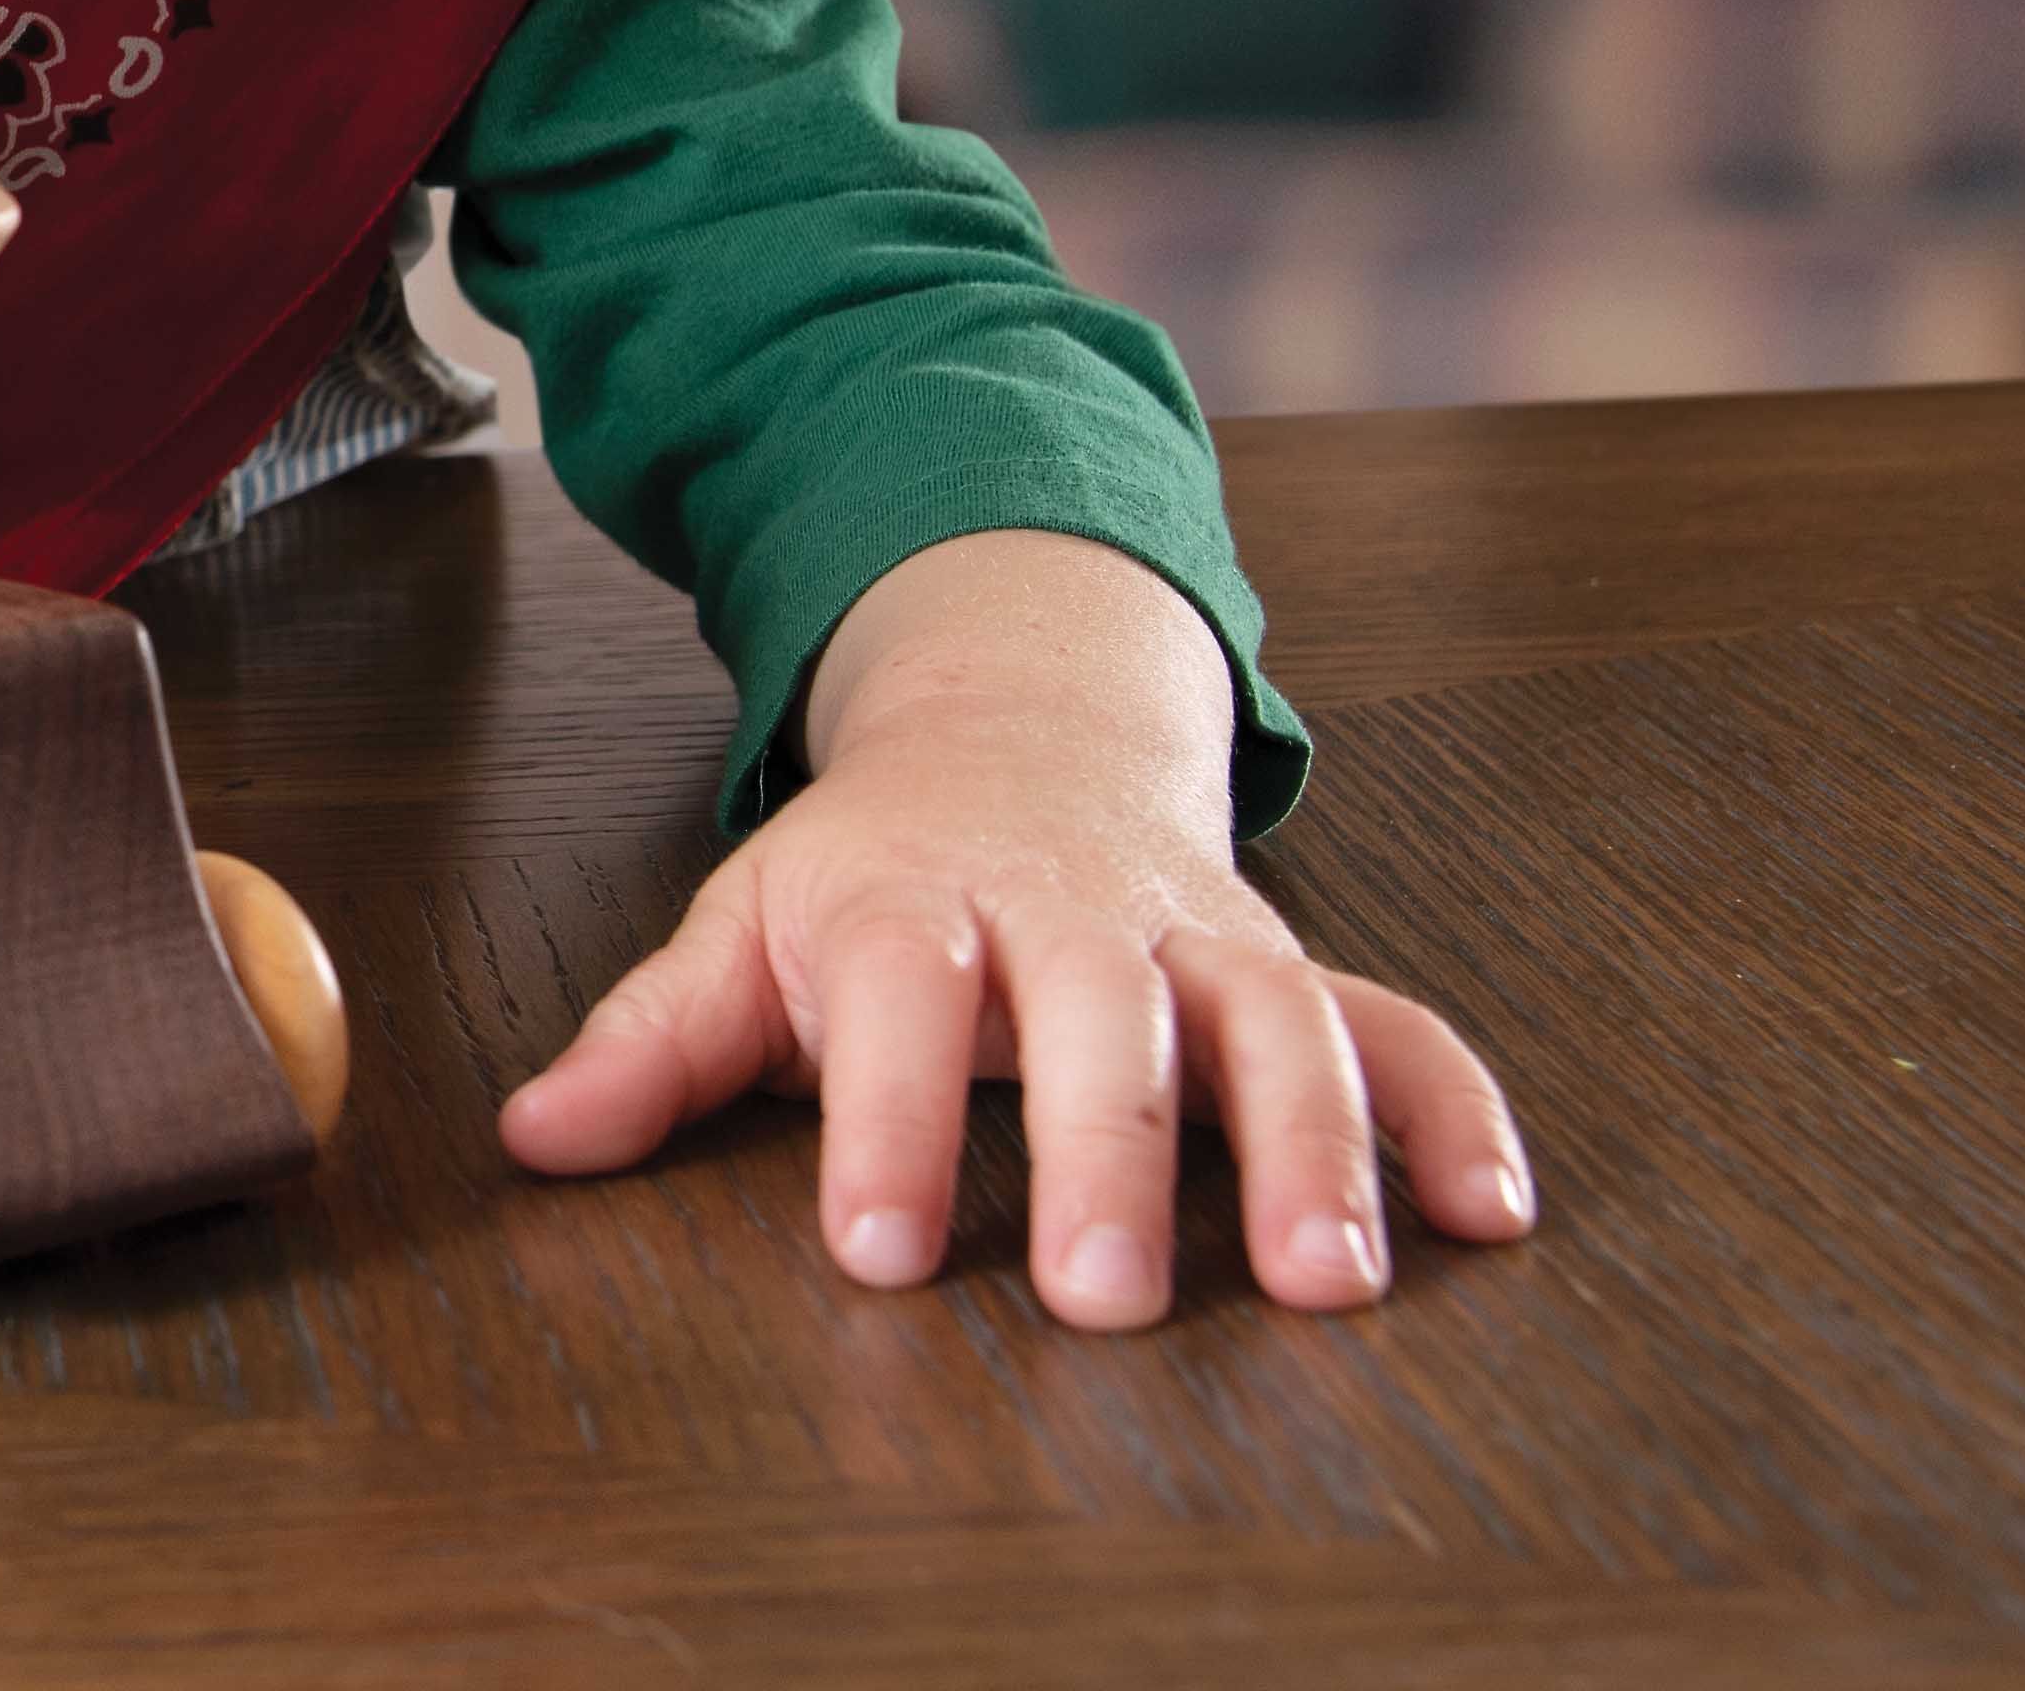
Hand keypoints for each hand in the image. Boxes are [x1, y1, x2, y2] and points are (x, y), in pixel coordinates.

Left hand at [495, 529, 1534, 1327]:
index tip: (877, 1249)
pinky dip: (1455, 1111)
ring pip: (1271, 1026)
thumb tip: (533, 1142)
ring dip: (1308, 1150)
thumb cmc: (876, 866)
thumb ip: (652, 1042)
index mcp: (915, 899)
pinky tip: (1492, 1211)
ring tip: (1328, 1281)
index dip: (886, 1123)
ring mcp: (1193, 936)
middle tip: (1103, 1297)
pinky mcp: (1291, 966)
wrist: (1018, 727)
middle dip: (1105, 1157)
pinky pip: (1397, 1027)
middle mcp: (1068, 912)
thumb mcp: (744, 925)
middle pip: (1097, 1026)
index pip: (898, 1004)